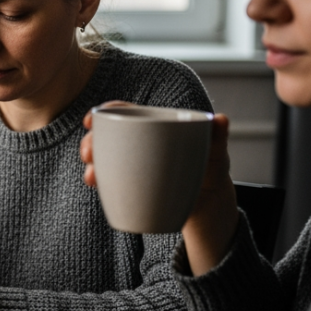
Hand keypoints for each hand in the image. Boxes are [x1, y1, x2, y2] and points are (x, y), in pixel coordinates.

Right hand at [80, 101, 238, 274]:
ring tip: (91, 177)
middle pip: (108, 134)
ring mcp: (132, 161)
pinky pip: (108, 176)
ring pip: (104, 155)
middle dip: (91, 141)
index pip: (126, 111)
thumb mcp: (214, 151)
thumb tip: (221, 120)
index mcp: (155, 124)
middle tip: (88, 154)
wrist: (207, 198)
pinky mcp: (130, 181)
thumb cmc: (210, 166)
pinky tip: (95, 185)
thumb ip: (217, 136)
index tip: (92, 120)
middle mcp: (139, 140)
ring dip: (92, 162)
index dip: (107, 112)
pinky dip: (99, 179)